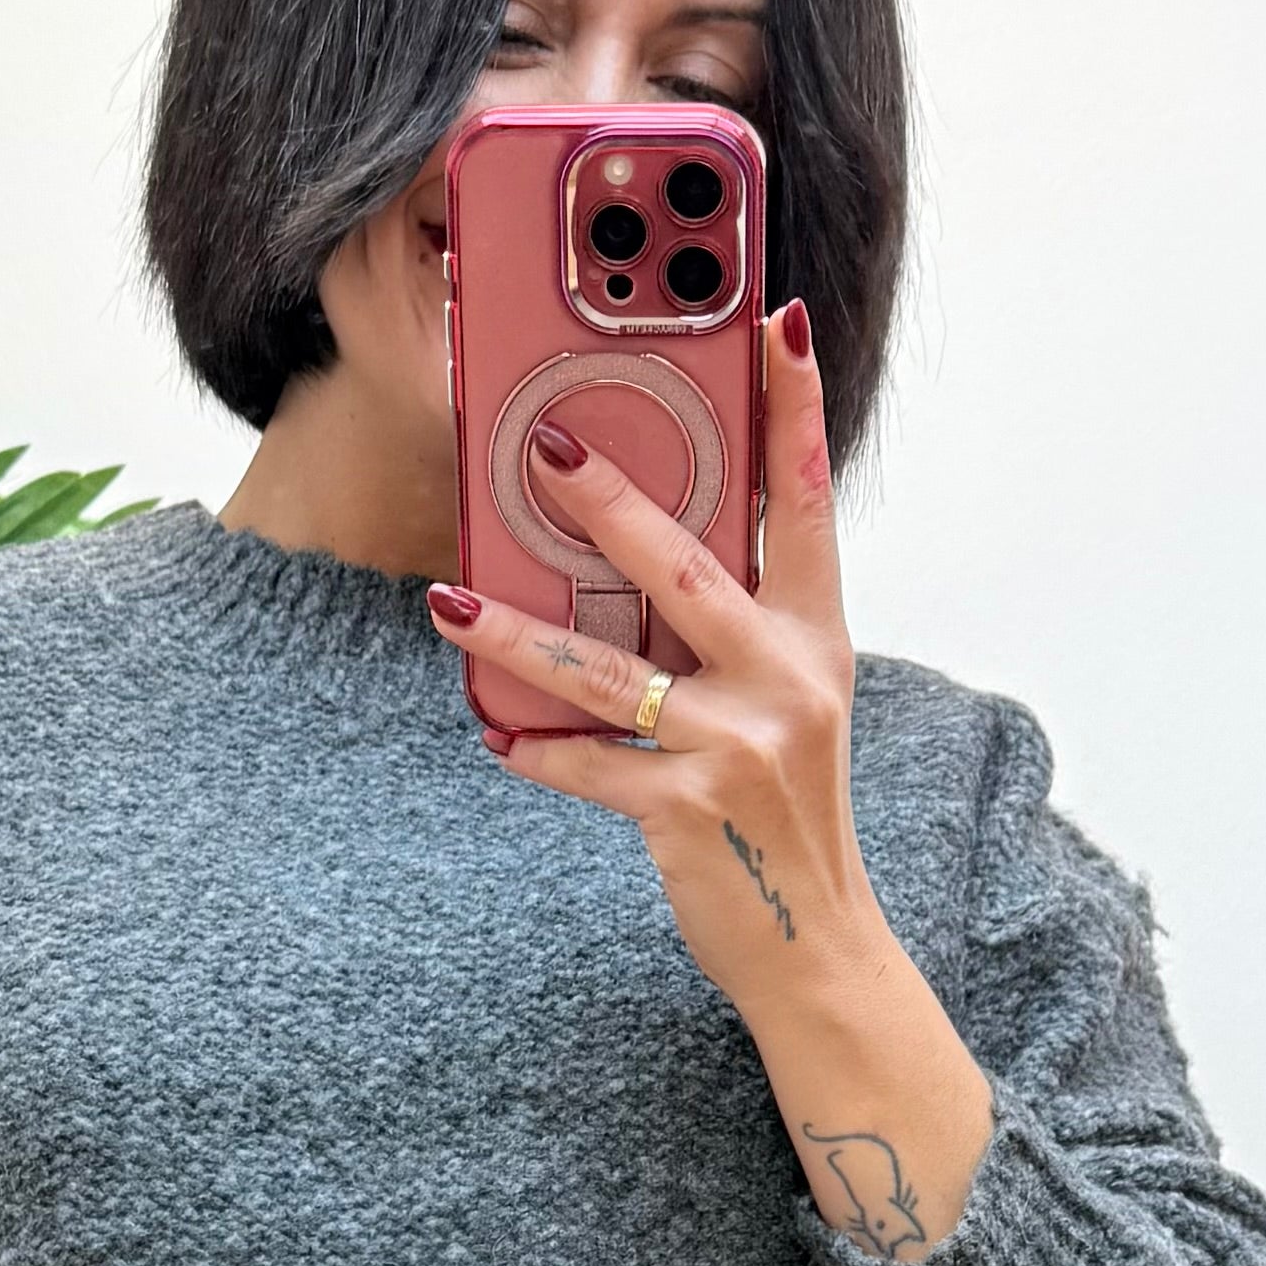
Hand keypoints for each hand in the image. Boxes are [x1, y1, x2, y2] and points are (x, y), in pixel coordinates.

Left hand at [425, 299, 992, 1259]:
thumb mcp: (786, 706)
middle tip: (535, 437)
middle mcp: (789, 678)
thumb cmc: (783, 815)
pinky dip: (534, 753)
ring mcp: (741, 745)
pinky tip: (493, 736)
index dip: (789, 408)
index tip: (770, 317)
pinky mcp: (688, 809)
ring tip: (448, 600)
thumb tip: (629, 552)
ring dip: (517, 633)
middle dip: (604, 497)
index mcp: (816, 636)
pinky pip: (587, 765)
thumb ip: (730, 629)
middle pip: (684, 563)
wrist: (816, 948)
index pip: (804, 500)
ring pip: (609, 669)